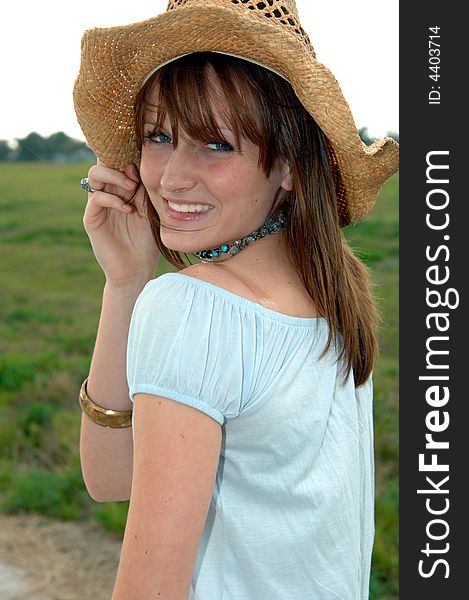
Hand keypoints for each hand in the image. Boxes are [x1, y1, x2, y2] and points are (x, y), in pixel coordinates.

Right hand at [83, 162, 159, 286]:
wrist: (137, 269)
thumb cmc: (146, 241)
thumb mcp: (148, 210)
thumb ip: (141, 189)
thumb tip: (134, 165)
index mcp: (121, 189)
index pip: (116, 161)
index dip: (125, 155)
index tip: (142, 162)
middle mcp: (107, 193)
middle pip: (102, 162)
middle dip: (119, 164)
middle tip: (135, 179)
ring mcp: (98, 205)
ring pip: (95, 175)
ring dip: (114, 176)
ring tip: (131, 189)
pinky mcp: (92, 219)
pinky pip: (96, 198)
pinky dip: (113, 199)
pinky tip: (128, 210)